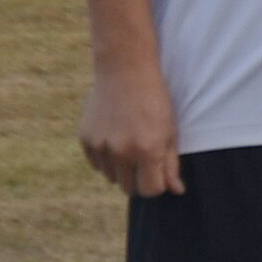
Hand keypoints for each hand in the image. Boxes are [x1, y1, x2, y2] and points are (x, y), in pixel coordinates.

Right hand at [83, 60, 184, 200]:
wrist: (125, 71)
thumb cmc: (155, 101)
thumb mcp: (171, 130)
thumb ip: (171, 164)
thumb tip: (175, 191)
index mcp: (148, 149)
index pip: (150, 190)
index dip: (157, 185)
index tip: (159, 173)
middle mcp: (121, 152)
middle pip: (129, 188)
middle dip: (140, 180)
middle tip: (146, 160)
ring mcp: (101, 146)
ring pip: (112, 178)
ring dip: (122, 169)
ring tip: (131, 144)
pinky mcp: (85, 140)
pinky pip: (97, 165)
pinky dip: (106, 159)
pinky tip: (115, 138)